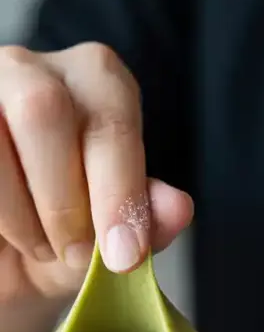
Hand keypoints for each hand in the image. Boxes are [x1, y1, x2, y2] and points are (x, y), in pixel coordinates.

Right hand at [0, 44, 192, 302]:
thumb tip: (178, 208)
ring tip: (38, 247)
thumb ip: (146, 222)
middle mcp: (35, 68)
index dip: (119, 192)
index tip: (125, 256)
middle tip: (76, 256)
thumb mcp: (108, 243)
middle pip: (45, 111)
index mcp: (97, 83)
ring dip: (20, 216)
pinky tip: (5, 235)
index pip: (111, 122)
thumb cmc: (62, 239)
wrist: (5, 263)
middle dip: (64, 202)